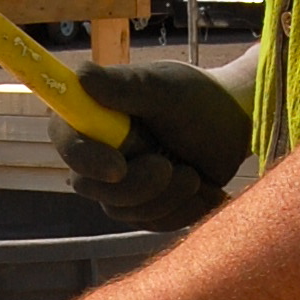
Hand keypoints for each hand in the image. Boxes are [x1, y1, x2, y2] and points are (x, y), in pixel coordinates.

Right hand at [49, 60, 252, 229]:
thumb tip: (81, 76)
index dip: (85, 159)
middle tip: (172, 166)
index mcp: (91, 117)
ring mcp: (118, 185)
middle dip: (138, 184)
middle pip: (91, 187)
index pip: (67, 142)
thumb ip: (123, 86)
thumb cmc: (197, 98)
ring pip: (124, 210)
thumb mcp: (163, 88)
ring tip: (194, 173)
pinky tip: (201, 189)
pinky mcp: (143, 208)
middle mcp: (97, 153)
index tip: (118, 166)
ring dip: (166, 195)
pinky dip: (182, 209)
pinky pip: (152, 223)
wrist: (232, 127)